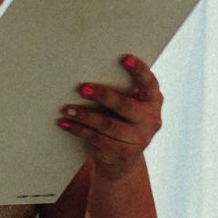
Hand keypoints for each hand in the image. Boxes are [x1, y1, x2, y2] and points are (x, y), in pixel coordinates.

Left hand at [60, 54, 161, 180]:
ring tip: (66, 108)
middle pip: (125, 106)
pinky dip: (78, 129)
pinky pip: (96, 138)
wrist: (123, 159)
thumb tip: (89, 69)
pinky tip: (64, 123)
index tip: (125, 58)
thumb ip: (121, 90)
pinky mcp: (122, 152)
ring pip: (108, 124)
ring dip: (84, 115)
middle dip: (103, 96)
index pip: (149, 83)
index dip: (139, 70)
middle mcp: (151, 119)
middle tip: (81, 88)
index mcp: (153, 101)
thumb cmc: (121, 120)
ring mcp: (139, 138)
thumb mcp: (128, 105)